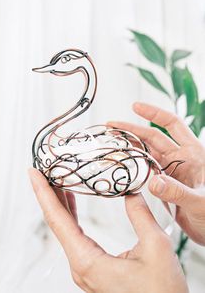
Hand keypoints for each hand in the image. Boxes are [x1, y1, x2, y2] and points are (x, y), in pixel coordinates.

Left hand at [29, 168, 186, 292]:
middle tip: (44, 170)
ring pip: (65, 229)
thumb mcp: (156, 248)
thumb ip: (141, 215)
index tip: (34, 175)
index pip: (57, 220)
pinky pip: (74, 237)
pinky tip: (72, 204)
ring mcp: (85, 268)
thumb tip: (132, 192)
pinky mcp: (92, 268)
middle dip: (48, 194)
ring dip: (60, 203)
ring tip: (57, 180)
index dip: (43, 193)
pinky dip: (71, 216)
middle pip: (57, 223)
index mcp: (88, 261)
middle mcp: (81, 266)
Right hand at [108, 102, 204, 244]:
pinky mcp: (165, 186)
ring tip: (113, 141)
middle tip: (112, 126)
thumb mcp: (200, 202)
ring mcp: (172, 172)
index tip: (135, 106)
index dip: (154, 114)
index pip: (172, 124)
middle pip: (153, 138)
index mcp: (193, 153)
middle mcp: (181, 159)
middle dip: (132, 130)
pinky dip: (134, 165)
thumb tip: (153, 182)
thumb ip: (177, 192)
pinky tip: (123, 163)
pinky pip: (147, 171)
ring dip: (131, 146)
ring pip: (148, 153)